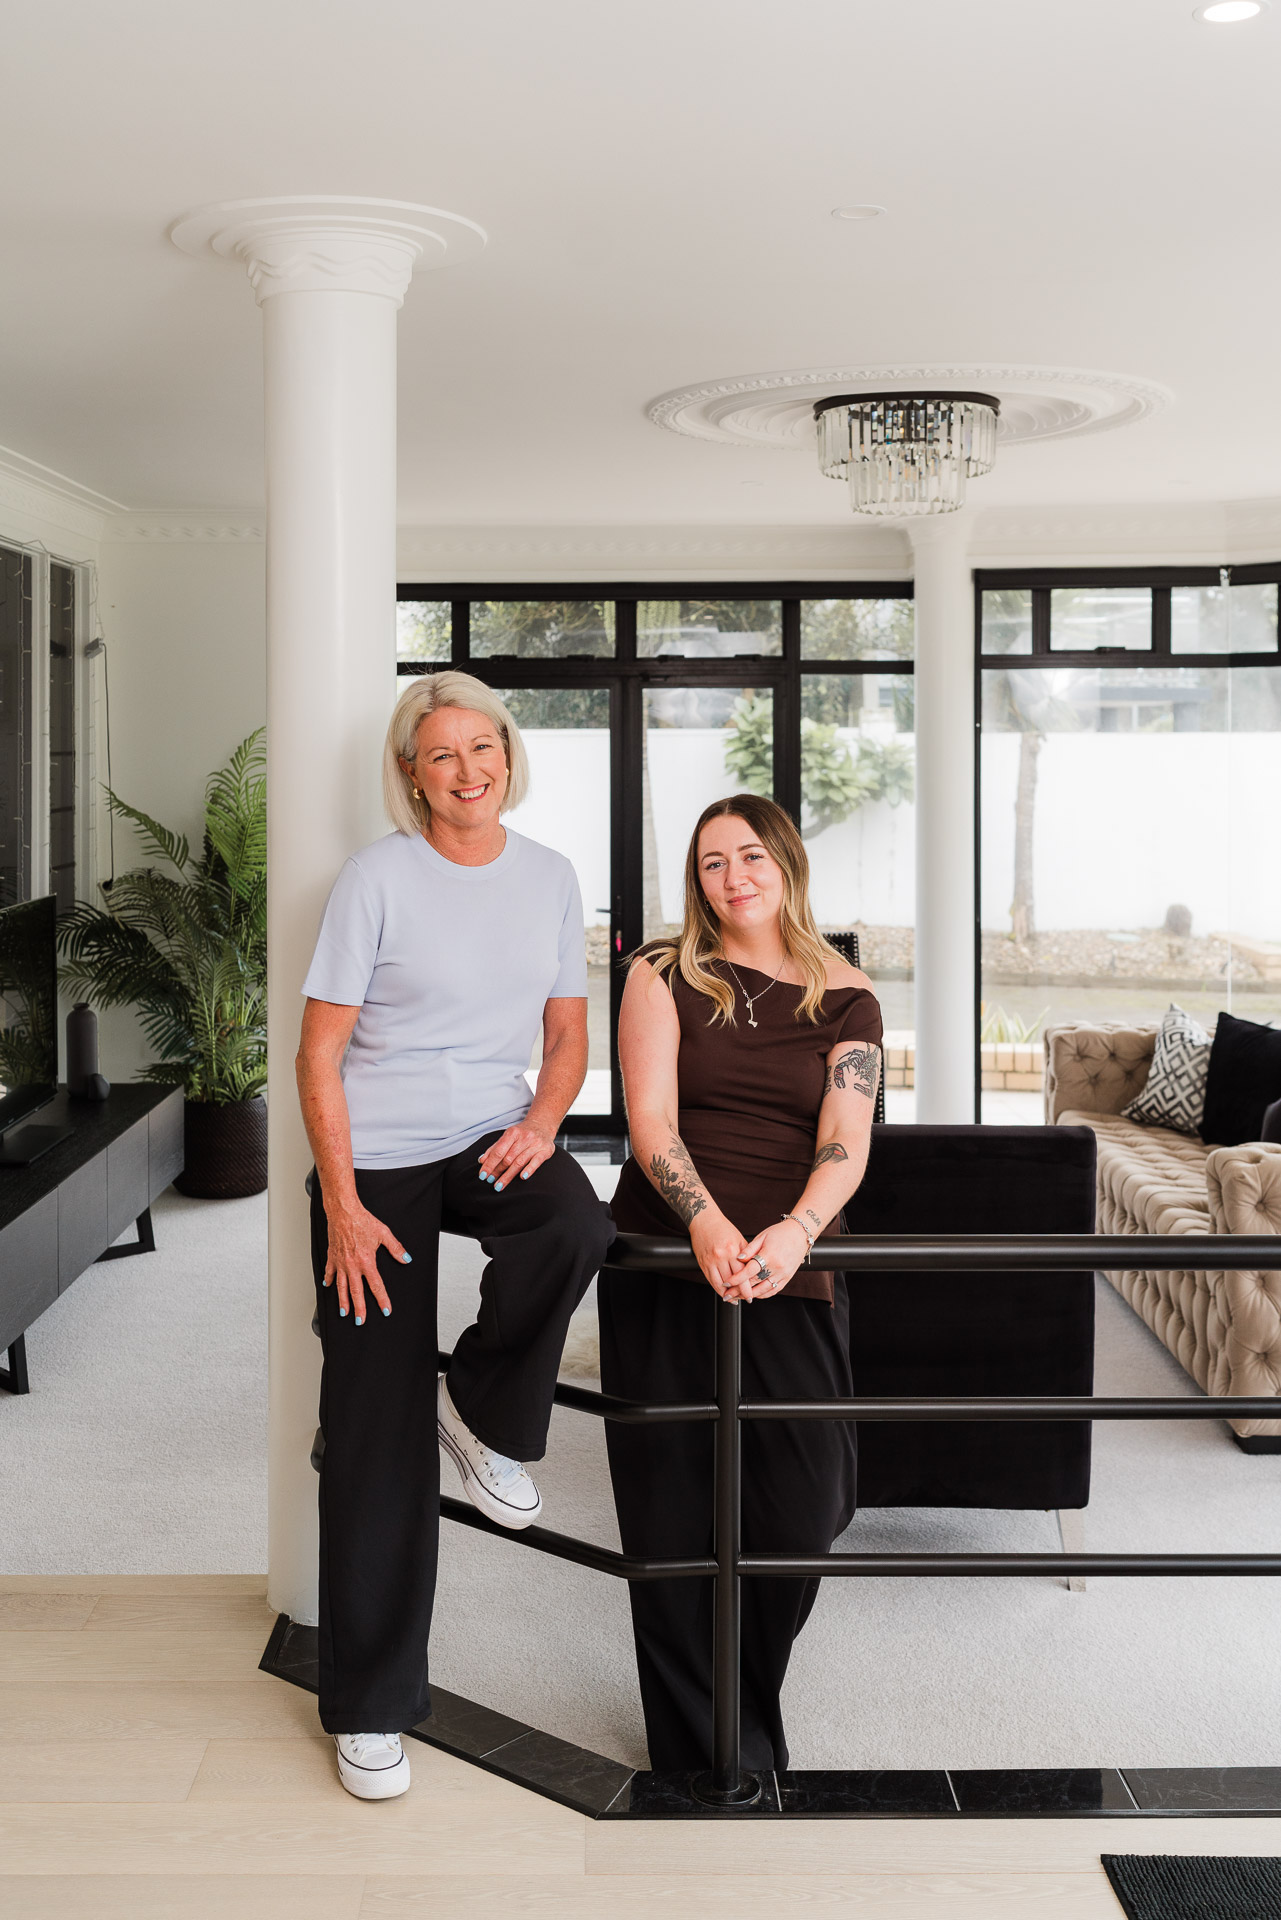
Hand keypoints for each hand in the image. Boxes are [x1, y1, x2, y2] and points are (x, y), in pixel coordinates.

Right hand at [323, 1198, 410, 1325]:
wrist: (343, 1212)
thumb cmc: (362, 1220)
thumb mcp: (383, 1233)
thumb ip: (396, 1248)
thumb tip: (406, 1259)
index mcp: (366, 1262)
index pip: (376, 1286)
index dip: (382, 1299)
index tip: (385, 1310)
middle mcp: (352, 1266)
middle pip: (356, 1292)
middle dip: (359, 1308)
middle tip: (360, 1321)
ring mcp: (340, 1263)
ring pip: (341, 1287)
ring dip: (343, 1301)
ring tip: (344, 1312)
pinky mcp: (332, 1256)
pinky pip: (330, 1272)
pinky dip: (329, 1279)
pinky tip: (329, 1286)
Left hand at [477, 1121, 556, 1190]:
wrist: (542, 1124)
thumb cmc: (522, 1133)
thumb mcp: (508, 1136)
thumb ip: (494, 1148)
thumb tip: (482, 1161)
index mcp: (512, 1133)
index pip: (498, 1151)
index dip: (489, 1164)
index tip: (482, 1174)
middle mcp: (524, 1137)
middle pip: (508, 1158)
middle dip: (497, 1171)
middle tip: (490, 1181)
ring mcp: (535, 1144)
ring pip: (519, 1162)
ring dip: (508, 1176)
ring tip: (499, 1185)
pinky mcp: (546, 1150)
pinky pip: (537, 1161)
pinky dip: (529, 1170)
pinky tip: (522, 1177)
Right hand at [689, 1209, 754, 1300]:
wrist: (704, 1220)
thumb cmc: (723, 1228)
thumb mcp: (739, 1239)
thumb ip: (747, 1254)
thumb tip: (754, 1269)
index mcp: (734, 1250)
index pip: (743, 1274)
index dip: (747, 1287)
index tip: (751, 1295)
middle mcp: (722, 1256)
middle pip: (733, 1281)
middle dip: (740, 1293)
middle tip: (745, 1299)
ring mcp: (712, 1260)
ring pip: (721, 1284)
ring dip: (728, 1294)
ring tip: (734, 1299)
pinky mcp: (703, 1263)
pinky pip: (711, 1280)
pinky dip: (718, 1289)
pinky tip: (723, 1293)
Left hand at [727, 1218, 809, 1300]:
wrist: (800, 1234)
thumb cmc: (780, 1233)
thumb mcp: (762, 1236)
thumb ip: (749, 1249)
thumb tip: (738, 1258)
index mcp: (769, 1255)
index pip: (749, 1271)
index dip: (736, 1279)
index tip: (726, 1283)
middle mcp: (777, 1267)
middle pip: (754, 1283)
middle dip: (739, 1290)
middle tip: (727, 1294)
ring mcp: (783, 1274)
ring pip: (763, 1290)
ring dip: (749, 1295)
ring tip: (737, 1297)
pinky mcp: (787, 1278)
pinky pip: (773, 1291)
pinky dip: (762, 1294)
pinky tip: (753, 1294)